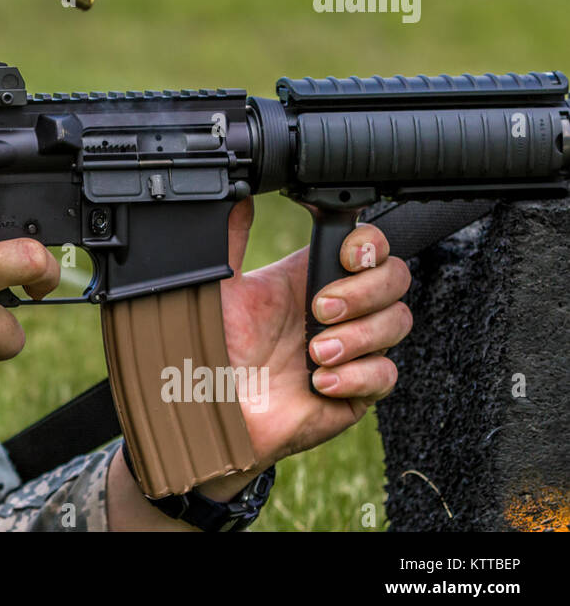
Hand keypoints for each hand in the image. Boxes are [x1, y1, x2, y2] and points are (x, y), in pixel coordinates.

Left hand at [218, 197, 412, 468]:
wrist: (208, 411)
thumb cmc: (209, 351)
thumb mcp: (218, 289)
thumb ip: (231, 240)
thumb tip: (239, 194)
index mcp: (308, 277)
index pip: (367, 245)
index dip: (370, 244)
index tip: (349, 256)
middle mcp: (336, 309)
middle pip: (396, 278)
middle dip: (364, 292)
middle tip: (319, 310)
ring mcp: (350, 349)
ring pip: (398, 323)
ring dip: (358, 336)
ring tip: (314, 352)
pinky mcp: (355, 390)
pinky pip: (387, 375)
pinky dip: (357, 375)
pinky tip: (321, 381)